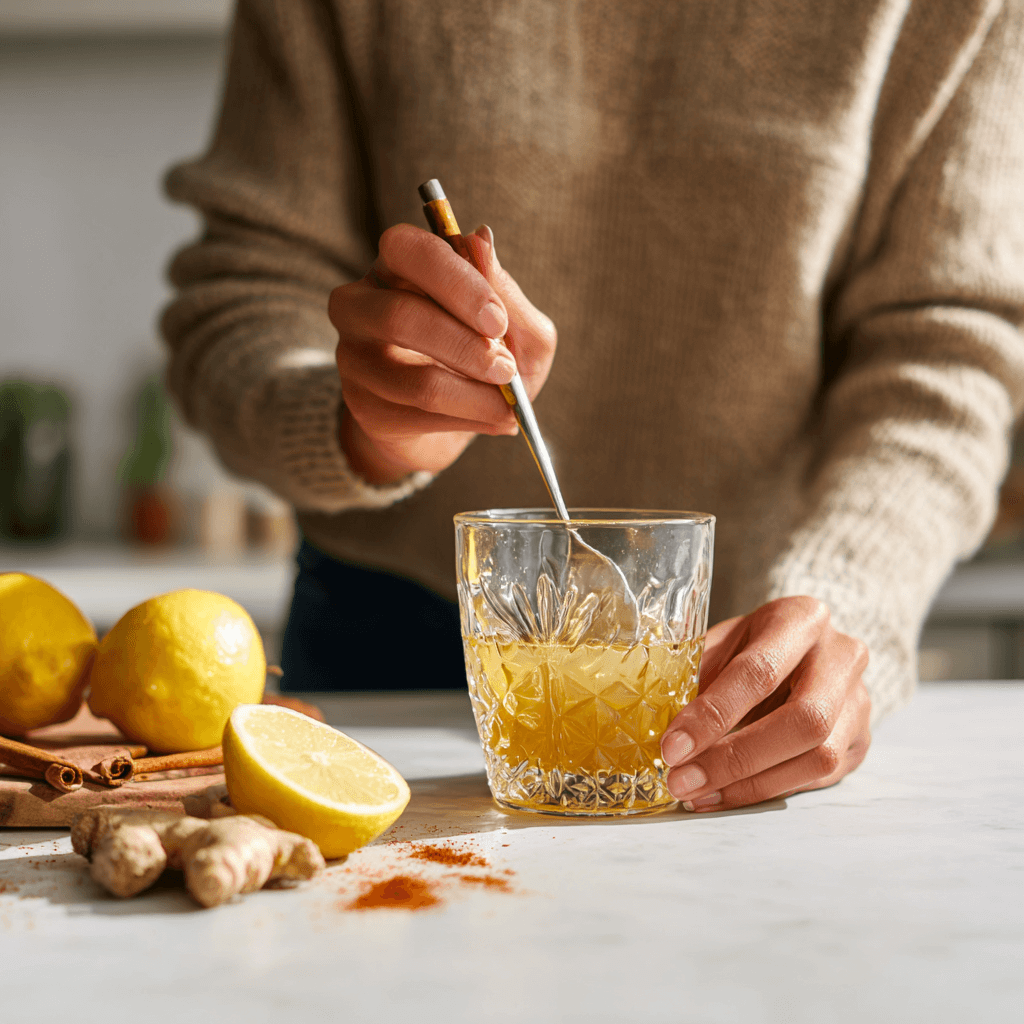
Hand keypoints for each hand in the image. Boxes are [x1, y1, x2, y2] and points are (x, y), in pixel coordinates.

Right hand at [330, 223, 556, 484]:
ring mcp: (355, 359)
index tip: (496, 320)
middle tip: (505, 367)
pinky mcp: (364, 408)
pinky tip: (494, 418)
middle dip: (463, 346)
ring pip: (414, 380)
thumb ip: (504, 290)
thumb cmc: (485, 360)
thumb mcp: (516, 326)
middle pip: (397, 316)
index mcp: (398, 267)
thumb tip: (482, 240)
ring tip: (508, 403)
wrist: (456, 421)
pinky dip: (469, 419)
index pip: (405, 249)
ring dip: (475, 394)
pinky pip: (420, 417)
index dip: (454, 281)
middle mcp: (362, 305)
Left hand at [661, 596, 870, 810]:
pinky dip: (766, 790)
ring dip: (751, 785)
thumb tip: (661, 725)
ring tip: (697, 794)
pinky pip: (818, 778)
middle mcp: (842, 657)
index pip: (759, 672)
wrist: (808, 649)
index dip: (714, 715)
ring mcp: (859, 701)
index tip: (673, 747)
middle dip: (736, 759)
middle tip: (683, 780)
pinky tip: (725, 794)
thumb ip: (698, 674)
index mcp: (802, 619)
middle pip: (803, 720)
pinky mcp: (860, 741)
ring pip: (819, 758)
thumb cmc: (754, 644)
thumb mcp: (723, 642)